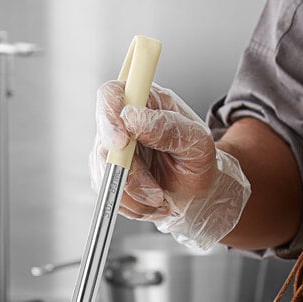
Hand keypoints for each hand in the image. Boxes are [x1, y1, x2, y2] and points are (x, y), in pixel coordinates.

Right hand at [90, 81, 250, 250]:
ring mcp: (112, 150)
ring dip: (135, 195)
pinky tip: (151, 203)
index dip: (110, 117)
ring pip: (105, 173)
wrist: (196, 192)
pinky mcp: (108, 174)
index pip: (111, 95)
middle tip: (156, 193)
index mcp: (145, 102)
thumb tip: (132, 118)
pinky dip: (132, 205)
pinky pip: (109, 193)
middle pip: (105, 143)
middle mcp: (124, 124)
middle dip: (131, 175)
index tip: (123, 143)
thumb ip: (166, 127)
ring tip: (161, 199)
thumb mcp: (196, 142)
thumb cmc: (197, 162)